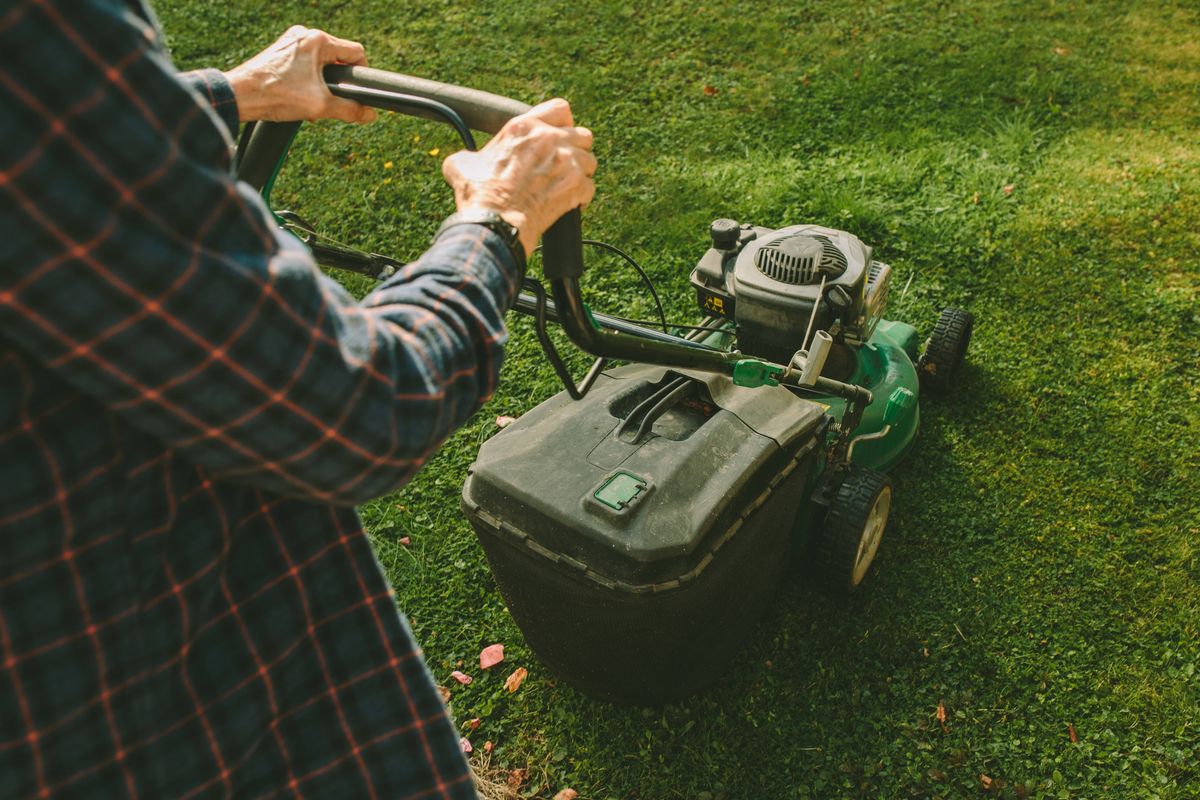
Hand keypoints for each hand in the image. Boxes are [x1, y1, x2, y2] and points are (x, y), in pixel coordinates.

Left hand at [223, 26, 375, 123]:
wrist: (239, 96)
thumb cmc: (277, 95)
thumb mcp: (320, 106)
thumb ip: (350, 109)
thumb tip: (370, 114)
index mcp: (317, 40)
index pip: (355, 52)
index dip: (361, 74)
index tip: (355, 92)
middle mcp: (304, 35)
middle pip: (337, 58)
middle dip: (337, 82)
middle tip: (329, 101)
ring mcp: (290, 42)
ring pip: (320, 62)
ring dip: (322, 84)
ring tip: (311, 102)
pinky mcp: (280, 51)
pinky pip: (304, 64)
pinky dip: (307, 81)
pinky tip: (298, 97)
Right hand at [441, 99, 596, 256]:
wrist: (494, 222)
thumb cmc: (479, 194)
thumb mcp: (463, 164)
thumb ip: (471, 155)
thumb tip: (465, 162)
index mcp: (523, 127)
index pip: (559, 109)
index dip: (562, 122)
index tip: (559, 134)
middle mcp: (548, 139)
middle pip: (582, 134)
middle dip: (576, 148)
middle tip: (563, 163)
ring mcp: (566, 162)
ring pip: (590, 160)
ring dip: (582, 172)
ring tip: (567, 184)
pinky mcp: (575, 186)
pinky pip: (590, 187)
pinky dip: (582, 196)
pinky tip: (569, 202)